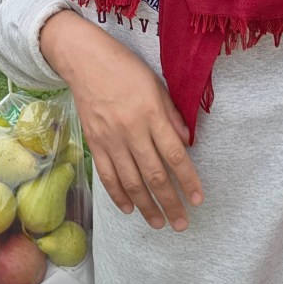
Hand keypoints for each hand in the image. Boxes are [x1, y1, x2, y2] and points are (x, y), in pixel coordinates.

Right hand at [40, 9, 203, 230]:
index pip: (175, 154)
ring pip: (131, 181)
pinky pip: (107, 175)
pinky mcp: (93, 142)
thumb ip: (171, 114)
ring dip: (147, 206)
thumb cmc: (124, 67)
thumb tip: (185, 142)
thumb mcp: (156, 83)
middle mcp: (132, 129)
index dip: (188, 180)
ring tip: (160, 223)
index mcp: (151, 112)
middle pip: (155, 174)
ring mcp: (110, 138)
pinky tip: (130, 208)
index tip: (198, 199)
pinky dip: (118, 195)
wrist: (84, 60)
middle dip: (170, 203)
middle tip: (182, 223)